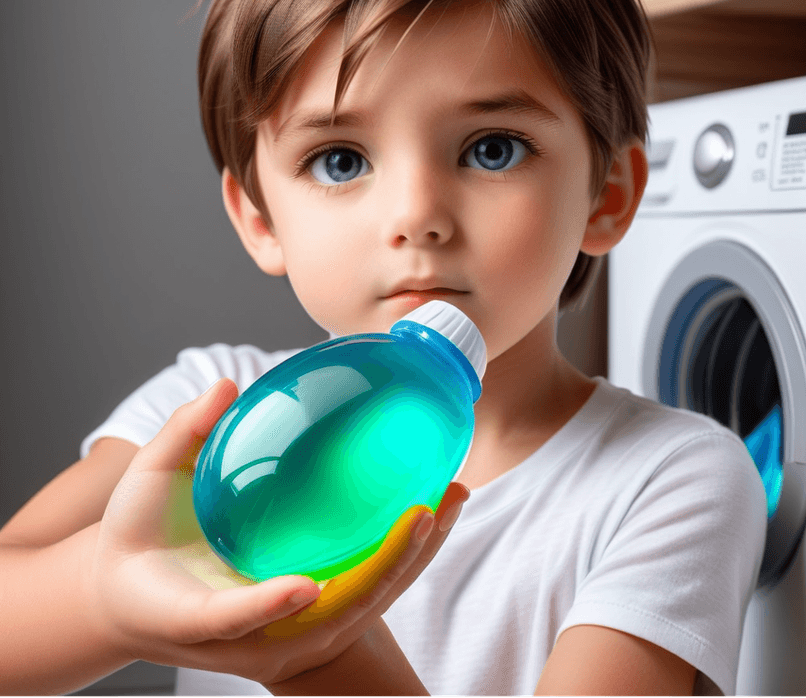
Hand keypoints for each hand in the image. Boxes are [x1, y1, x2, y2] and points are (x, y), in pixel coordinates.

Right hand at [89, 379, 467, 685]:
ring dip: (411, 559)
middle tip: (424, 511)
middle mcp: (252, 637)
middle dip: (383, 571)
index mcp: (197, 615)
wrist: (135, 595)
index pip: (233, 619)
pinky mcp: (309, 616)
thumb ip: (182, 436)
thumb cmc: (136, 543)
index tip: (304, 585)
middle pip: (330, 620)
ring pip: (363, 607)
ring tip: (451, 500)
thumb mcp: (142, 489)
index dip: (267, 606)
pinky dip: (402, 555)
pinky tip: (430, 512)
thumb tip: (225, 387)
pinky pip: (366, 588)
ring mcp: (287, 634)